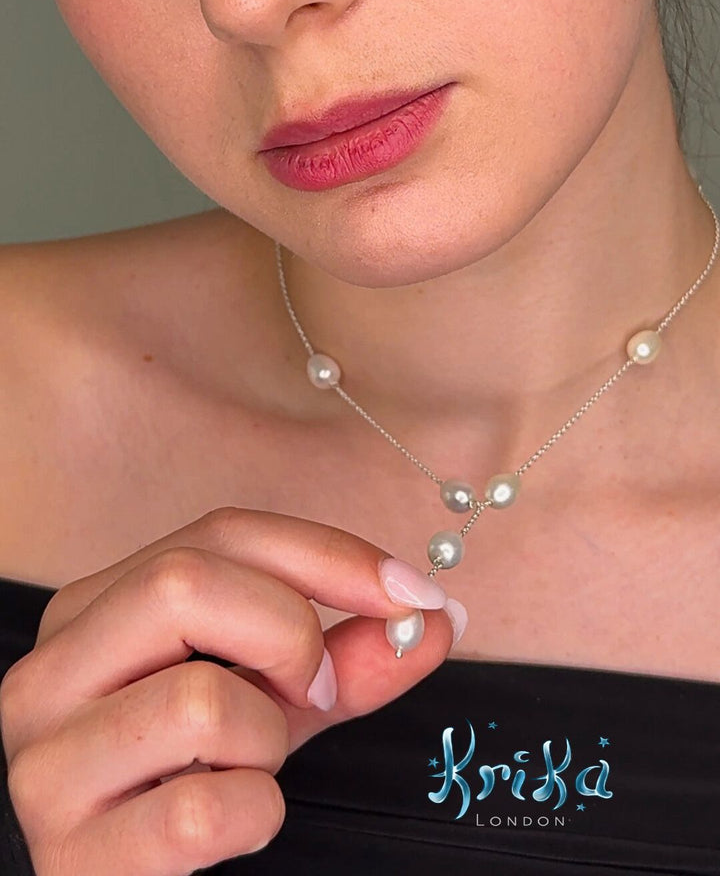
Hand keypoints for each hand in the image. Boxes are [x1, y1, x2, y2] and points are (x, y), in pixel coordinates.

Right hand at [0, 506, 454, 874]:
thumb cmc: (194, 777)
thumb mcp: (272, 699)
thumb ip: (347, 654)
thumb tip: (435, 617)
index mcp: (90, 611)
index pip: (216, 533)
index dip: (329, 555)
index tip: (415, 593)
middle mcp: (48, 672)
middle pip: (183, 584)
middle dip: (289, 634)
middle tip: (318, 691)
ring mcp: (46, 763)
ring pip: (200, 699)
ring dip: (267, 739)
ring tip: (245, 766)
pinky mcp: (72, 854)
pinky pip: (202, 811)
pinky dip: (252, 815)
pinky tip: (230, 823)